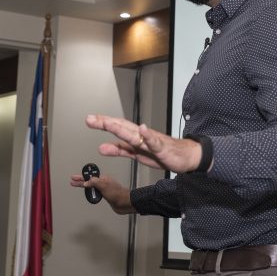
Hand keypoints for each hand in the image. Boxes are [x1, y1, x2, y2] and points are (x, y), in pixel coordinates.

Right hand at [69, 174, 135, 213]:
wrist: (125, 203)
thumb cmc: (117, 193)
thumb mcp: (104, 185)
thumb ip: (94, 182)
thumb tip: (86, 182)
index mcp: (103, 178)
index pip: (90, 176)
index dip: (81, 176)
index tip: (74, 177)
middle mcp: (103, 183)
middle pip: (89, 181)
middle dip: (81, 181)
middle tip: (73, 181)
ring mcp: (104, 189)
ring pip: (92, 187)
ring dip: (84, 186)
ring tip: (77, 186)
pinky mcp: (105, 196)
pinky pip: (95, 193)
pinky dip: (90, 193)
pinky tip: (88, 194)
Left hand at [85, 114, 202, 173]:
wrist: (186, 156)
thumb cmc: (162, 154)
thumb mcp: (136, 153)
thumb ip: (119, 149)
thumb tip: (101, 147)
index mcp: (135, 137)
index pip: (117, 127)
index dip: (103, 123)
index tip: (90, 119)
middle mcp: (141, 135)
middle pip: (121, 127)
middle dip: (106, 123)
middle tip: (90, 119)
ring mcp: (151, 141)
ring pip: (134, 134)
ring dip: (121, 128)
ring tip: (108, 124)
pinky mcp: (162, 148)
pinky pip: (154, 142)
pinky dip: (148, 135)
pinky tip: (142, 129)